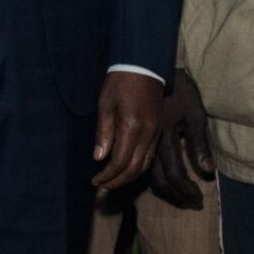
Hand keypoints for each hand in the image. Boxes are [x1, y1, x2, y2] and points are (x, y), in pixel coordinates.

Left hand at [93, 70, 166, 190]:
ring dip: (128, 177)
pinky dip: (138, 167)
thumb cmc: (120, 82)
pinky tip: (126, 169)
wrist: (145, 66)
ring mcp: (156, 133)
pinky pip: (150, 156)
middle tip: (101, 187)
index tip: (94, 181)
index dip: (107, 175)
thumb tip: (99, 158)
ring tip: (112, 182)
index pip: (120, 162)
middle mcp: (148, 134)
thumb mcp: (105, 104)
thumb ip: (103, 132)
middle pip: (134, 169)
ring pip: (144, 165)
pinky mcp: (159, 131)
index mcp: (132, 127)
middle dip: (117, 181)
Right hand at [147, 69, 215, 209]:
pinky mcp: (135, 134)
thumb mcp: (195, 115)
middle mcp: (149, 143)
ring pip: (144, 173)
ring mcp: (140, 139)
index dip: (185, 191)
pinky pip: (140, 161)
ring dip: (161, 188)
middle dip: (173, 195)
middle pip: (156, 180)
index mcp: (165, 138)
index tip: (197, 200)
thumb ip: (199, 144)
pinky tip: (160, 178)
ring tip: (177, 196)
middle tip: (188, 203)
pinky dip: (149, 175)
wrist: (155, 70)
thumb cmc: (180, 91)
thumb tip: (207, 171)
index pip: (174, 174)